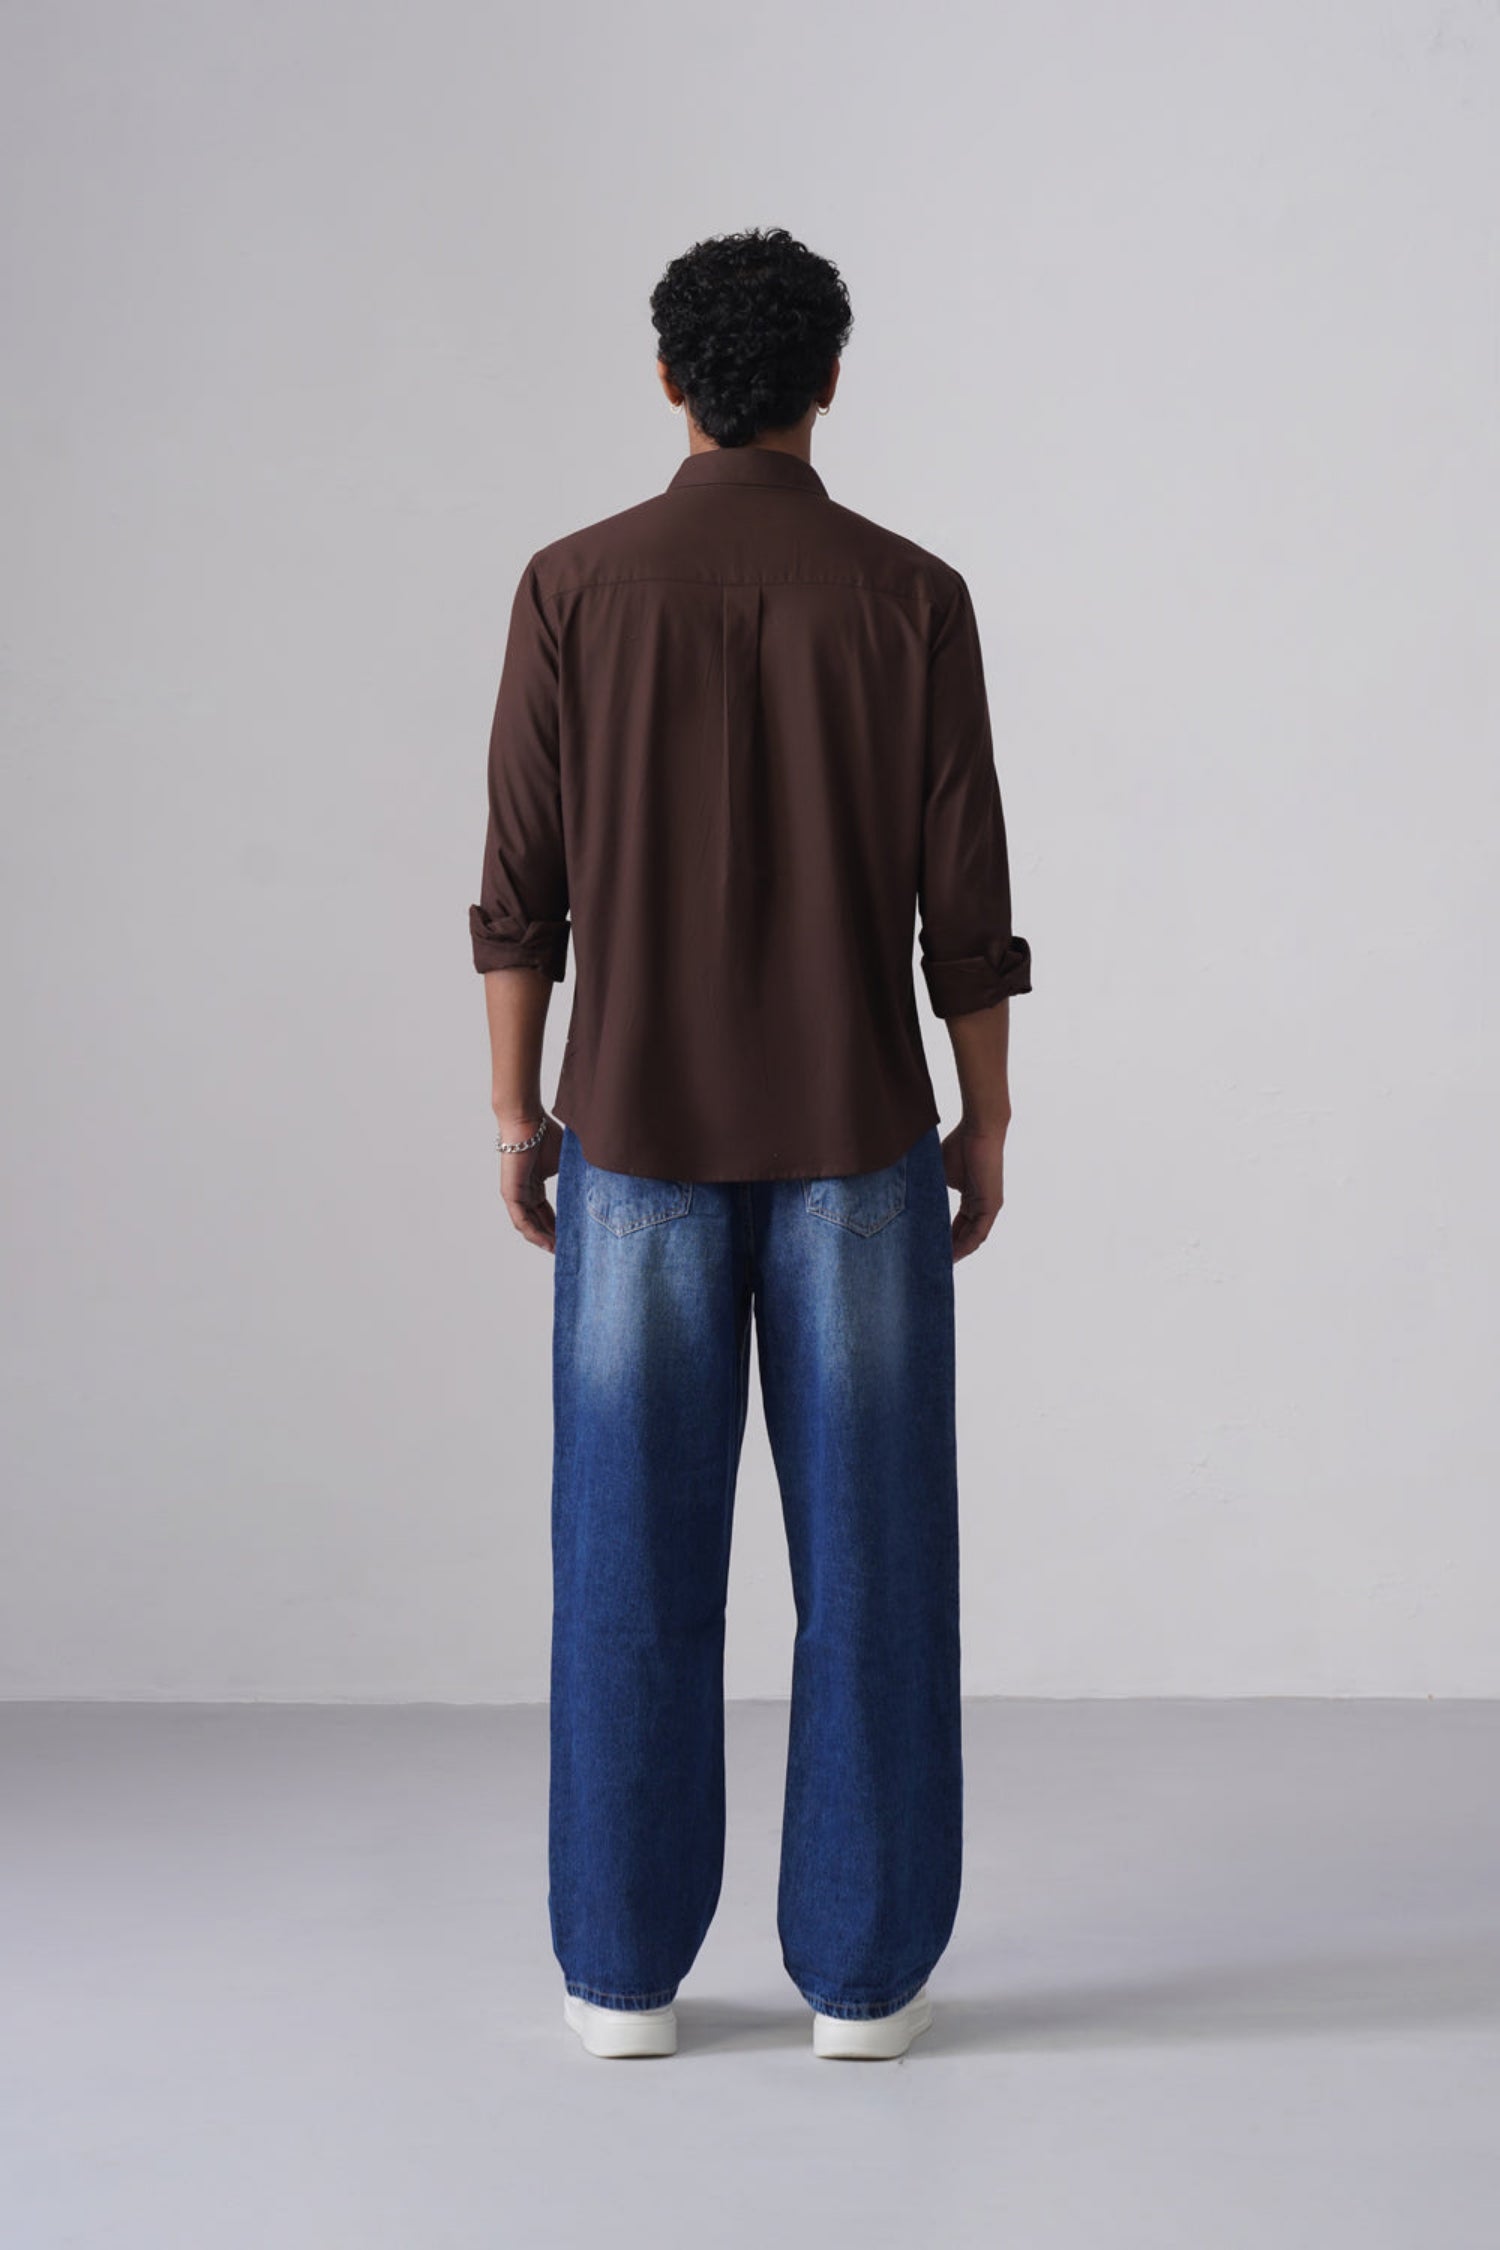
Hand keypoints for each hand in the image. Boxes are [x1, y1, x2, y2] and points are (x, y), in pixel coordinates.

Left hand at [497, 1114, 563, 1252]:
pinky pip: (522, 1220)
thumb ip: (575, 1179)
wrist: (528, 1122)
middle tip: (568, 1250)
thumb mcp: (566, 1163)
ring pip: (529, 1225)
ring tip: (559, 1251)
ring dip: (543, 1240)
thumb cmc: (545, 1134)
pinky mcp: (511, 1194)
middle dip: (552, 1237)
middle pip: (538, 1222)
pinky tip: (547, 1243)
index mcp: (535, 1185)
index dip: (558, 1226)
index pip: (546, 1212)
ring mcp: (516, 1194)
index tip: (571, 1238)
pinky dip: (534, 1233)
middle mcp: (524, 1192)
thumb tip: (599, 1188)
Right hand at [940, 1115, 1008, 1262]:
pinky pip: (978, 1233)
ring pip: (973, 1238)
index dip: (946, 1238)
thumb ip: (933, 1190)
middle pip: (966, 1235)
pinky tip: (952, 1255)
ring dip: (958, 1251)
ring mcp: (988, 1207)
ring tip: (940, 1263)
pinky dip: (966, 1245)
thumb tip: (911, 1200)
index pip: (958, 1225)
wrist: (978, 1131)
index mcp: (972, 1199)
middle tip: (932, 1262)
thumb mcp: (941, 1174)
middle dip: (950, 1249)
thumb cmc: (960, 1145)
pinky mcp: (991, 1206)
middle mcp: (982, 1206)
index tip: (930, 1248)